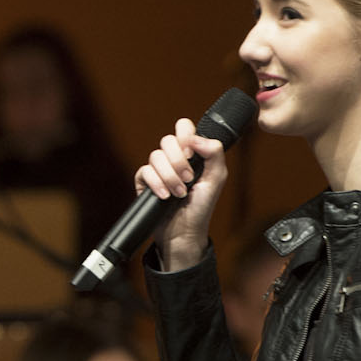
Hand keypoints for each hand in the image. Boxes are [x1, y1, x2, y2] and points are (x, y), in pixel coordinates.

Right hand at [134, 117, 230, 269]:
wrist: (184, 232)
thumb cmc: (201, 207)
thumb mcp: (216, 179)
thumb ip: (214, 153)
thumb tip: (196, 138)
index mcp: (191, 153)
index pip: (183, 127)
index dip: (185, 134)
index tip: (190, 153)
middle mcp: (172, 158)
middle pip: (167, 140)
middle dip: (178, 161)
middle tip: (189, 178)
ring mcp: (157, 169)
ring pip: (155, 156)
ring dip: (170, 176)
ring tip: (179, 193)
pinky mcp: (144, 182)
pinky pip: (144, 171)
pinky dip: (156, 184)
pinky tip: (165, 196)